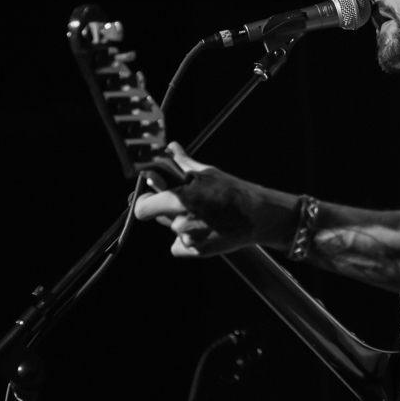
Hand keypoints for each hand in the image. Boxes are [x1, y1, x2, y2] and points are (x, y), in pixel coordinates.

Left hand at [133, 142, 296, 256]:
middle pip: (160, 217)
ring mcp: (189, 239)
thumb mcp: (207, 173)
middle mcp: (181, 222)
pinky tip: (206, 230)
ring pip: (174, 230)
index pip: (142, 207)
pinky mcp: (197, 252)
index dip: (145, 202)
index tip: (152, 198)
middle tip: (191, 203)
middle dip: (170, 210)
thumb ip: (181, 163)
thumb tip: (170, 148)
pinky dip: (189, 240)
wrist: (257, 216)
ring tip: (206, 215)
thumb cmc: (233, 192)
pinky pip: (181, 245)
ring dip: (184, 223)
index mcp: (179, 199)